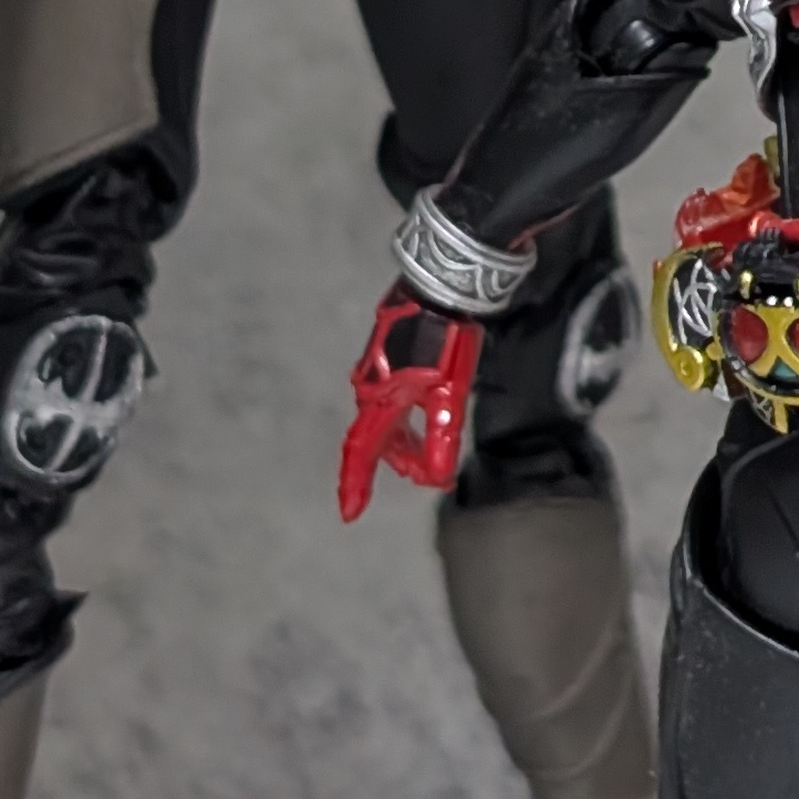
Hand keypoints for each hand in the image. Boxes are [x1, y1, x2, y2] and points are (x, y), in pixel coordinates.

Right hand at [339, 288, 484, 513]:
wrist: (440, 286)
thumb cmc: (445, 340)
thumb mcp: (449, 396)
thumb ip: (441, 440)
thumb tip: (437, 480)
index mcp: (380, 401)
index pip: (363, 452)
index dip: (356, 483)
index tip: (350, 512)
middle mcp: (369, 387)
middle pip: (379, 437)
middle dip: (401, 458)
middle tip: (429, 473)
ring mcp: (375, 369)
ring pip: (386, 417)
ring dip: (405, 437)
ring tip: (430, 447)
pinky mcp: (386, 354)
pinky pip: (389, 396)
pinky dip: (405, 413)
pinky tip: (425, 408)